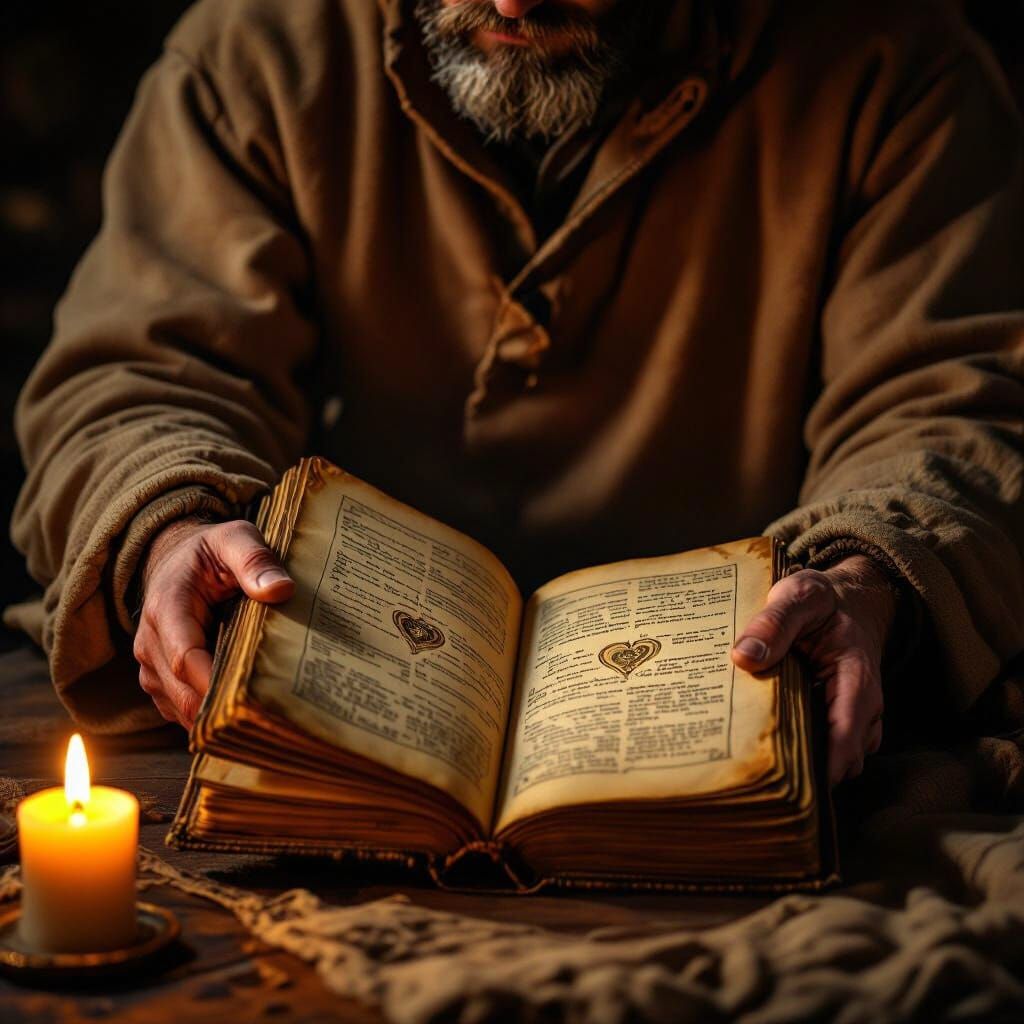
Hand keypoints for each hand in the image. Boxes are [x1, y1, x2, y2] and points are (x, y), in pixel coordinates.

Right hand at [133, 517, 294, 728]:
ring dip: (216, 716)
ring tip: (260, 718)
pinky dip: (208, 716)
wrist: (176, 561)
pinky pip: (181, 710)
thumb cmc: (210, 552)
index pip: (185, 656)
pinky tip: (242, 714)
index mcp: (167, 607)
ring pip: (180, 707)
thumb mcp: (235, 539)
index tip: (249, 700)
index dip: (213, 682)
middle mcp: (150, 642)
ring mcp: (151, 666)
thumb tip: (280, 589)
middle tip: (269, 719)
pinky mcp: (160, 681)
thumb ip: (255, 559)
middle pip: (183, 691)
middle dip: (222, 708)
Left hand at [730, 555, 897, 785]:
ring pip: (833, 762)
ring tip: (757, 760)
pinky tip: (766, 743)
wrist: (847, 600)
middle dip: (806, 773)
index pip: (845, 739)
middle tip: (756, 771)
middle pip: (841, 762)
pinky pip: (824, 750)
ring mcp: (852, 718)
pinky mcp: (836, 720)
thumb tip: (744, 657)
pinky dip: (801, 752)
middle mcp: (863, 708)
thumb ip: (773, 623)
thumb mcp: (797, 597)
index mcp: (856, 681)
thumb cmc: (823, 600)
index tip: (784, 782)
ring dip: (803, 765)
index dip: (820, 767)